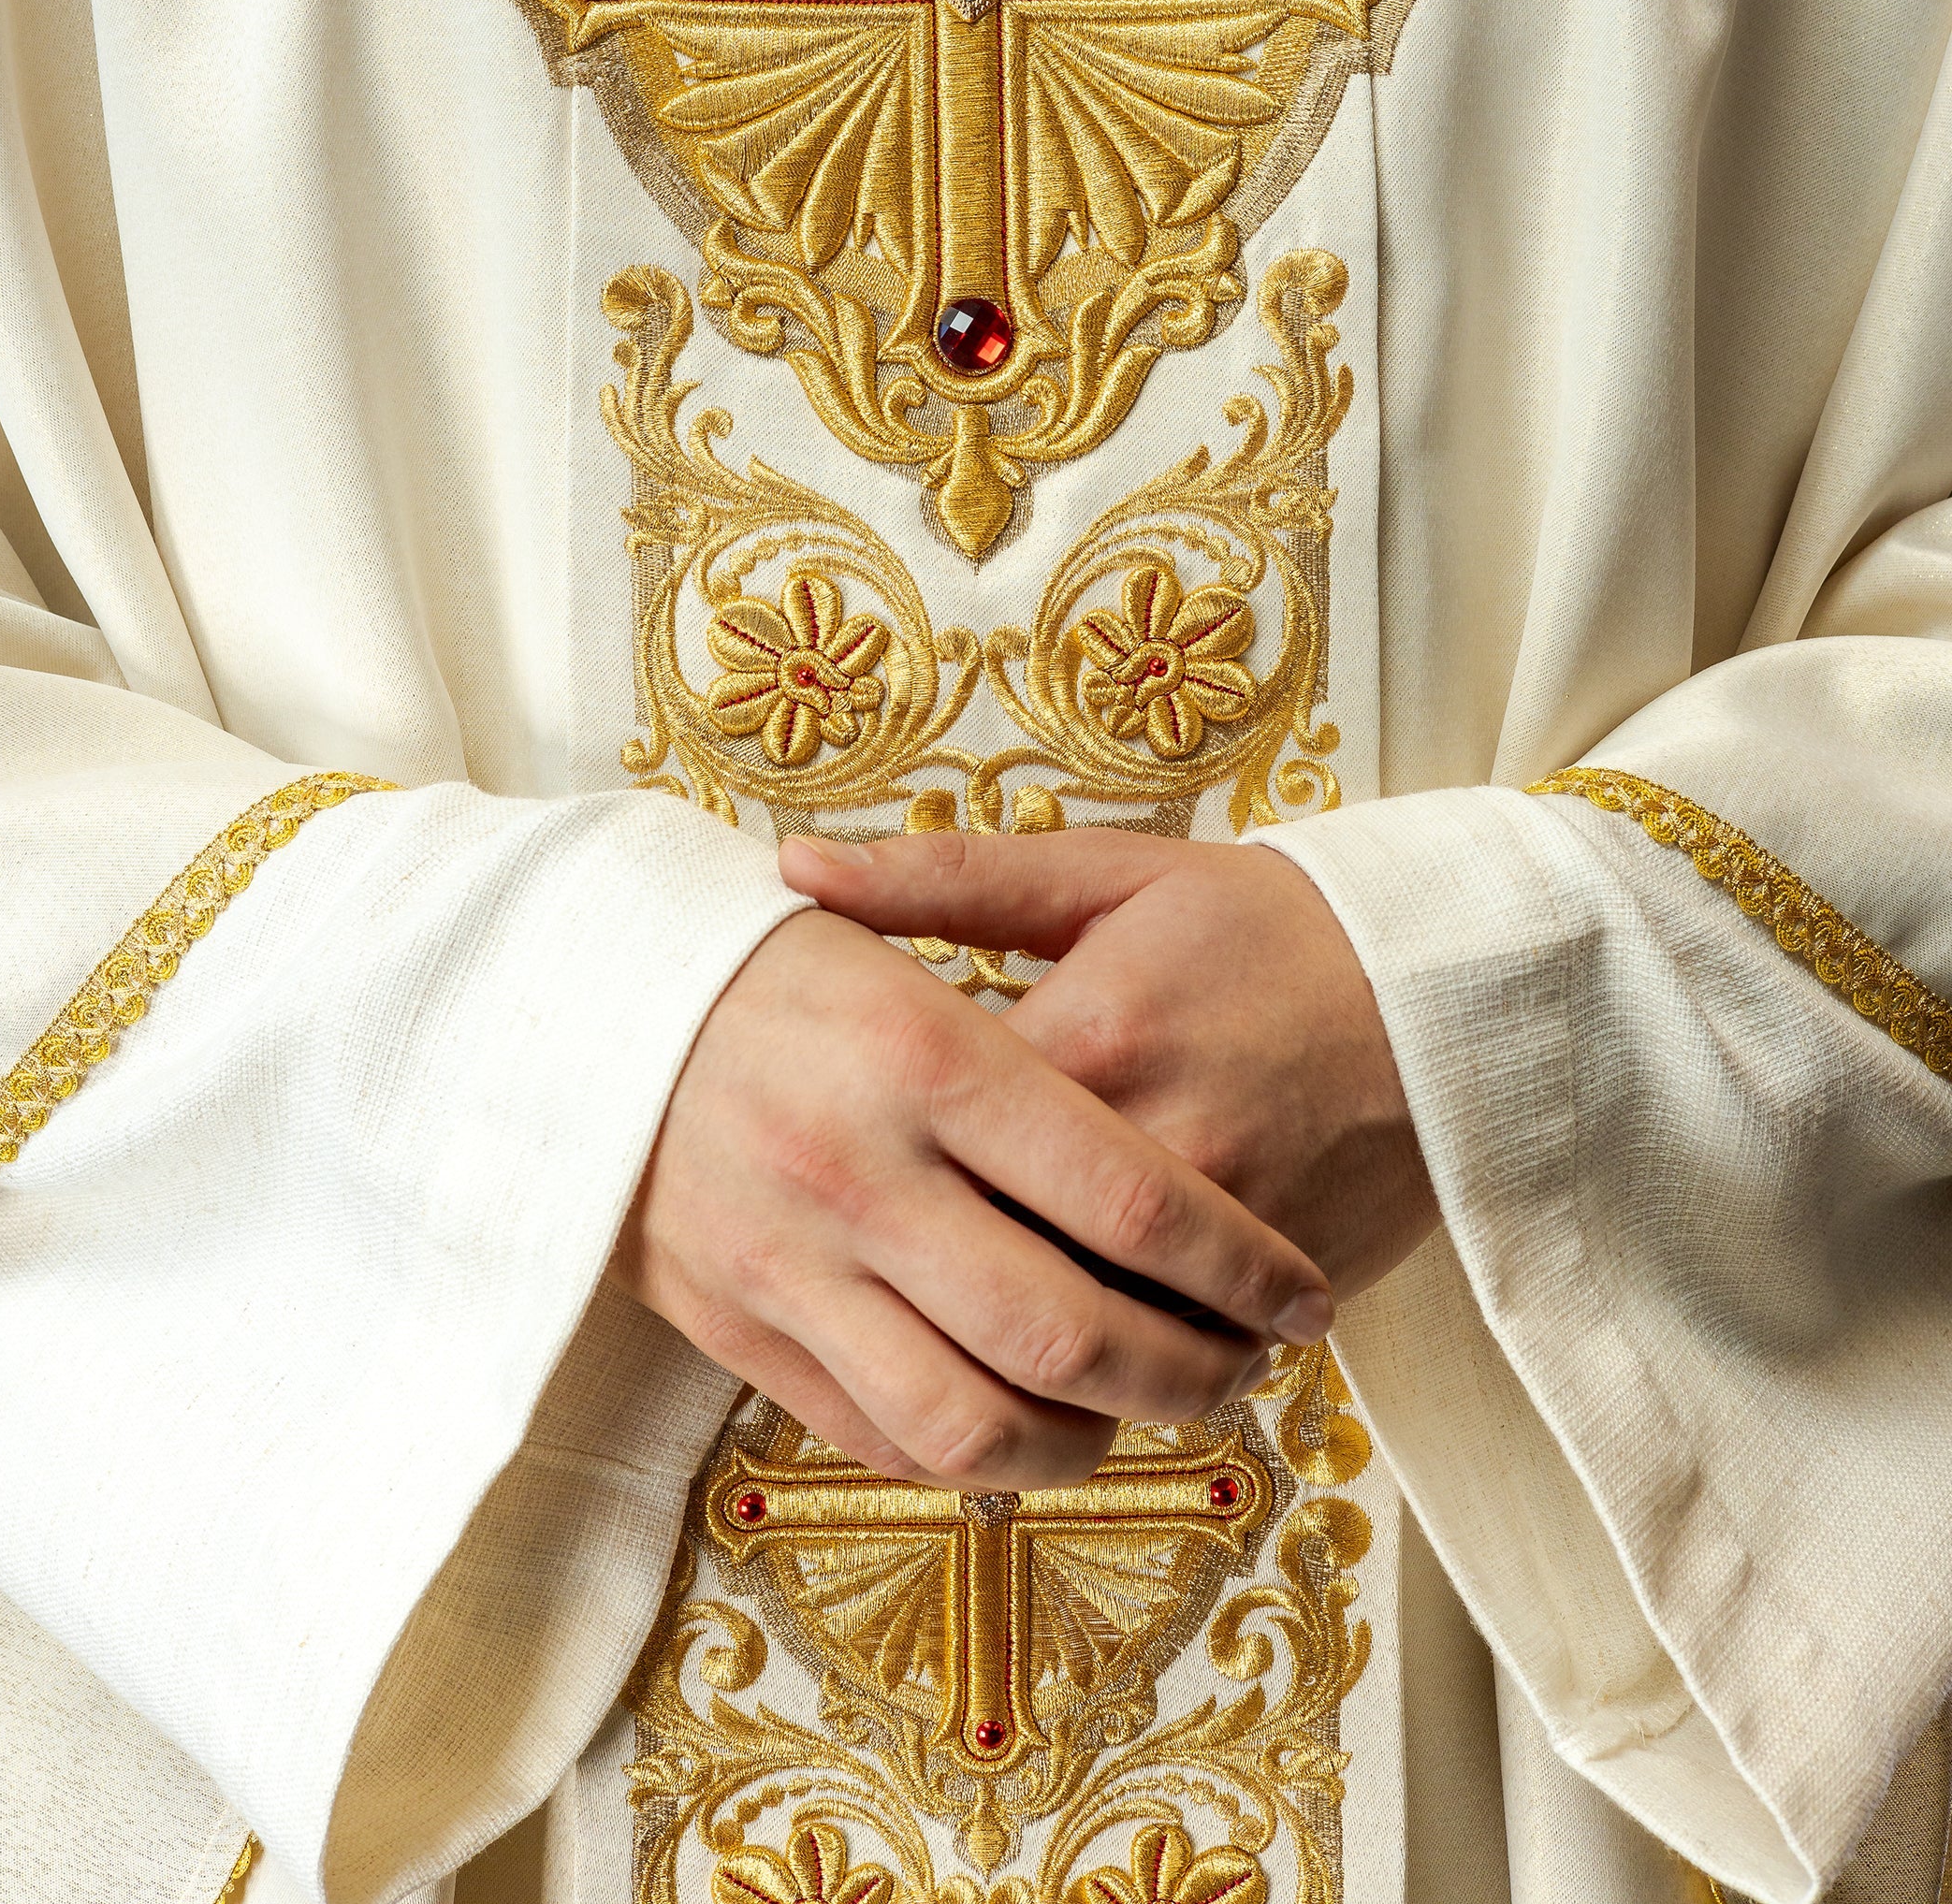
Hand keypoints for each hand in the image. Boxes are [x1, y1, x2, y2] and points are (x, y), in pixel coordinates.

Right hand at [614, 909, 1333, 1489]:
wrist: (565, 1007)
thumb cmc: (756, 960)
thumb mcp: (889, 926)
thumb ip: (1017, 993)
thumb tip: (1132, 1035)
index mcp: (924, 1052)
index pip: (1131, 1198)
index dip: (1242, 1267)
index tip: (1299, 1291)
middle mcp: (862, 1171)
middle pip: (1070, 1332)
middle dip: (1194, 1373)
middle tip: (1250, 1363)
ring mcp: (794, 1264)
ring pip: (980, 1424)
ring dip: (1093, 1442)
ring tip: (1150, 1409)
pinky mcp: (743, 1329)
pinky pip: (886, 1439)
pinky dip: (979, 1456)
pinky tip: (1036, 1422)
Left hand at [778, 830, 1438, 1301]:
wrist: (1445, 985)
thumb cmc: (1259, 924)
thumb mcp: (1105, 875)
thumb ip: (941, 878)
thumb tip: (790, 867)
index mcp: (1088, 1034)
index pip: (929, 1128)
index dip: (866, 1143)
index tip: (832, 1134)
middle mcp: (1149, 1145)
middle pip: (986, 1253)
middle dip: (916, 1265)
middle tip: (865, 1251)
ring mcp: (1218, 1232)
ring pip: (1070, 1331)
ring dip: (1006, 1335)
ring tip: (943, 1313)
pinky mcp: (1273, 1290)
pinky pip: (1161, 1360)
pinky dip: (1106, 1368)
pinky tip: (1054, 1353)